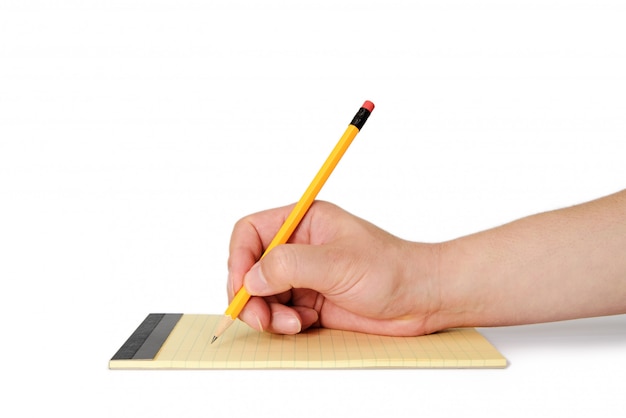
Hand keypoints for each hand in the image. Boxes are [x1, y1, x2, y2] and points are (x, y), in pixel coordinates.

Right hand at [227, 201, 443, 335]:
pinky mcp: (309, 301)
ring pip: (261, 294)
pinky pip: (278, 313)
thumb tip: (251, 277)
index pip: (251, 232)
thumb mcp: (339, 263)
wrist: (422, 300)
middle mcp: (299, 247)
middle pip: (250, 267)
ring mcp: (303, 276)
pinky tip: (306, 323)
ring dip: (268, 313)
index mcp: (304, 222)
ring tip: (293, 323)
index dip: (239, 259)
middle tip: (261, 318)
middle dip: (251, 295)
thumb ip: (291, 266)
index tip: (242, 287)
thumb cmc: (393, 270)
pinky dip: (283, 322)